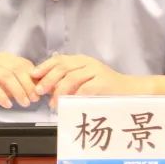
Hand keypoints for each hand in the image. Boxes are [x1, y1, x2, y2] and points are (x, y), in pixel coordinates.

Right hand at [0, 53, 39, 110]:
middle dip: (28, 85)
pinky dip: (2, 96)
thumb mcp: (3, 86)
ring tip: (24, 103)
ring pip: (6, 77)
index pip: (23, 64)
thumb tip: (36, 90)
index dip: (33, 78)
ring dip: (18, 91)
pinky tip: (8, 104)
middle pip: (16, 69)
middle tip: (34, 98)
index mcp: (3, 58)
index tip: (40, 91)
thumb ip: (17, 84)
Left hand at [30, 54, 144, 108]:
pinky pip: (84, 89)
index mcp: (82, 60)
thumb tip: (46, 88)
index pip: (59, 59)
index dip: (44, 66)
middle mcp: (88, 63)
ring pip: (71, 78)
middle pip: (63, 67)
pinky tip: (68, 104)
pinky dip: (74, 97)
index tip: (33, 75)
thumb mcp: (85, 80)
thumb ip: (68, 81)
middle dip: (48, 79)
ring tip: (53, 103)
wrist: (130, 91)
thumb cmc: (106, 89)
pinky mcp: (103, 82)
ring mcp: (97, 71)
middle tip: (39, 91)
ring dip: (59, 91)